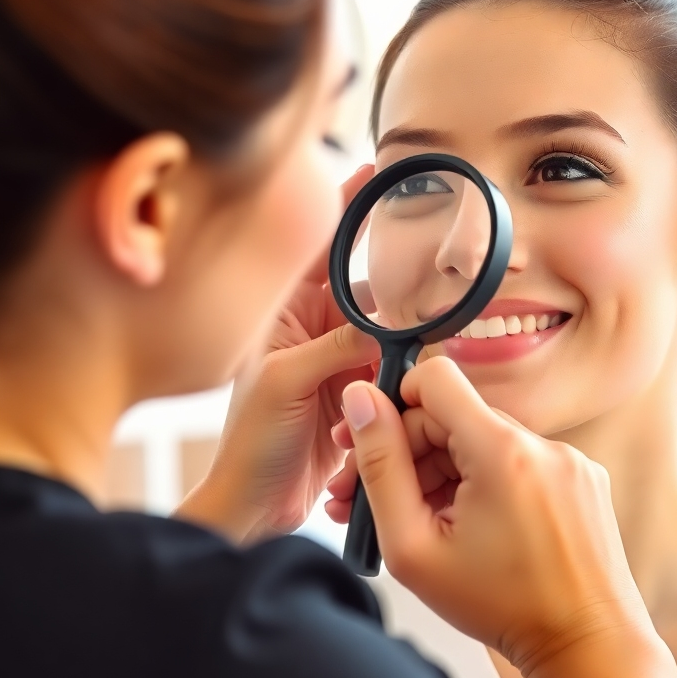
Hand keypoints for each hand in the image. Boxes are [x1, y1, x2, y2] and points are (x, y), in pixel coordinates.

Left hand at [177, 166, 379, 541]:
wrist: (253, 505)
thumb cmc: (248, 444)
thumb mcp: (289, 381)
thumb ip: (337, 345)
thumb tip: (386, 322)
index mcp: (282, 314)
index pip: (318, 248)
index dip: (345, 207)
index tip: (374, 172)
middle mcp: (308, 331)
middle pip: (364, 291)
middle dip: (394, 290)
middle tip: (428, 275)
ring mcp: (331, 362)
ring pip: (383, 334)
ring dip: (396, 347)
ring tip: (408, 354)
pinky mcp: (350, 394)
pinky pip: (386, 371)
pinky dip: (395, 380)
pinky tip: (396, 393)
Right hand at [330, 359, 676, 677]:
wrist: (589, 649)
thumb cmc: (505, 609)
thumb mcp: (414, 547)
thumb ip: (380, 468)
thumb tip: (360, 401)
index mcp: (502, 450)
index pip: (436, 377)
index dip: (395, 403)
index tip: (374, 443)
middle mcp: (541, 444)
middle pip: (455, 416)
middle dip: (406, 450)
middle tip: (365, 495)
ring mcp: (567, 459)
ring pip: (485, 441)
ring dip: (443, 471)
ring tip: (414, 521)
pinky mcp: (581, 478)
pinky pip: (518, 461)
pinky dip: (486, 483)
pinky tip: (464, 527)